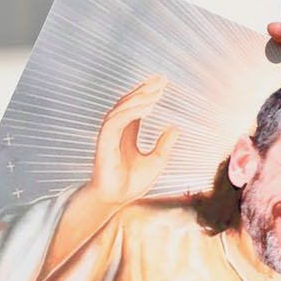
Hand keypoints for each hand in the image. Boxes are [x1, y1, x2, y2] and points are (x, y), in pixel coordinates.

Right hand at [87, 76, 179, 208]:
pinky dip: (131, 113)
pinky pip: (116, 121)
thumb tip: (176, 128)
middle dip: (144, 90)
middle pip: (128, 103)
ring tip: (156, 92)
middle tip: (161, 80)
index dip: (147, 94)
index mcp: (126, 133)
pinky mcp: (104, 143)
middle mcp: (116, 131)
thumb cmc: (131, 184)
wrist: (116, 200)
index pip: (135, 107)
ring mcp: (109, 135)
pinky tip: (147, 108)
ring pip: (121, 109)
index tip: (162, 82)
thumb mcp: (156, 162)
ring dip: (138, 98)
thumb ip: (164, 145)